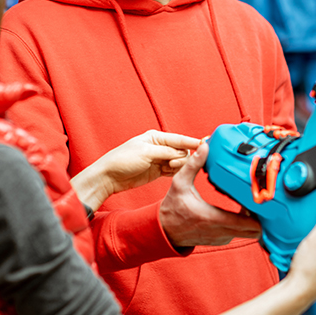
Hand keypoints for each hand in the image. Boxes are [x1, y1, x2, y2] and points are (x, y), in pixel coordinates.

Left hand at [72, 130, 199, 210]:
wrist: (109, 177)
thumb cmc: (123, 160)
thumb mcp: (146, 154)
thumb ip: (167, 152)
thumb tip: (185, 152)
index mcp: (156, 137)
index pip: (179, 139)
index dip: (193, 142)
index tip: (206, 145)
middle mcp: (160, 147)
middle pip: (182, 151)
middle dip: (182, 157)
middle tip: (172, 164)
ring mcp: (159, 159)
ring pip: (179, 162)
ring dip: (178, 166)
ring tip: (168, 168)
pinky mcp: (158, 171)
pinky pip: (173, 171)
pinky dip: (175, 172)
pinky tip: (170, 174)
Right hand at [159, 142, 261, 247]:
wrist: (165, 230)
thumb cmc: (173, 207)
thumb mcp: (180, 183)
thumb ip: (193, 164)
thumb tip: (204, 146)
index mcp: (214, 219)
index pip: (249, 225)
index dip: (259, 213)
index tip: (259, 198)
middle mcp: (221, 233)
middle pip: (255, 231)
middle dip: (260, 216)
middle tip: (256, 198)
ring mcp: (221, 238)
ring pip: (247, 233)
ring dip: (251, 219)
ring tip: (247, 201)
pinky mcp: (220, 240)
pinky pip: (239, 233)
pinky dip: (242, 224)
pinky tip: (239, 209)